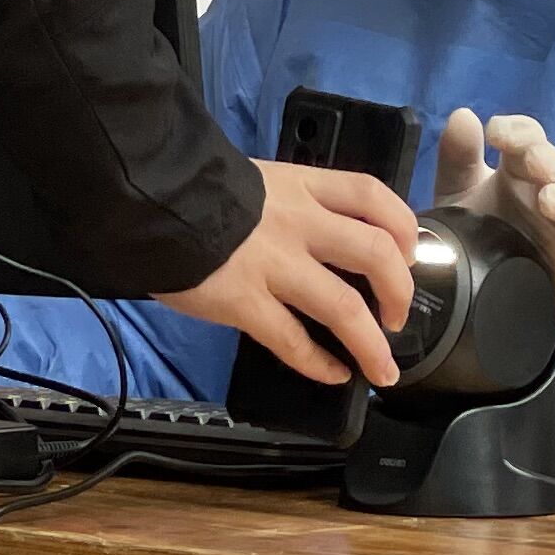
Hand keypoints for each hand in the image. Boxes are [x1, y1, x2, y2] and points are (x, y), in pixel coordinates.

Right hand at [163, 162, 417, 386]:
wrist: (146, 198)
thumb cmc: (194, 190)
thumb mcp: (254, 181)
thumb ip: (288, 205)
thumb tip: (313, 235)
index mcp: (301, 187)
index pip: (372, 196)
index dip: (403, 226)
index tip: (408, 252)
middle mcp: (299, 224)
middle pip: (376, 253)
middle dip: (400, 290)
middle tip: (397, 315)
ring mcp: (274, 265)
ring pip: (344, 307)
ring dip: (372, 344)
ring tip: (382, 369)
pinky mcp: (245, 302)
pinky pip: (293, 340)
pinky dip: (319, 363)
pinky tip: (332, 373)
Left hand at [439, 108, 554, 339]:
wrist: (497, 316)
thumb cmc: (485, 248)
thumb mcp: (461, 203)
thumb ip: (458, 162)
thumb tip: (463, 115)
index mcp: (525, 175)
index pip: (531, 141)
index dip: (519, 132)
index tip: (495, 132)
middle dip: (548, 162)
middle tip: (531, 160)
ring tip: (548, 199)